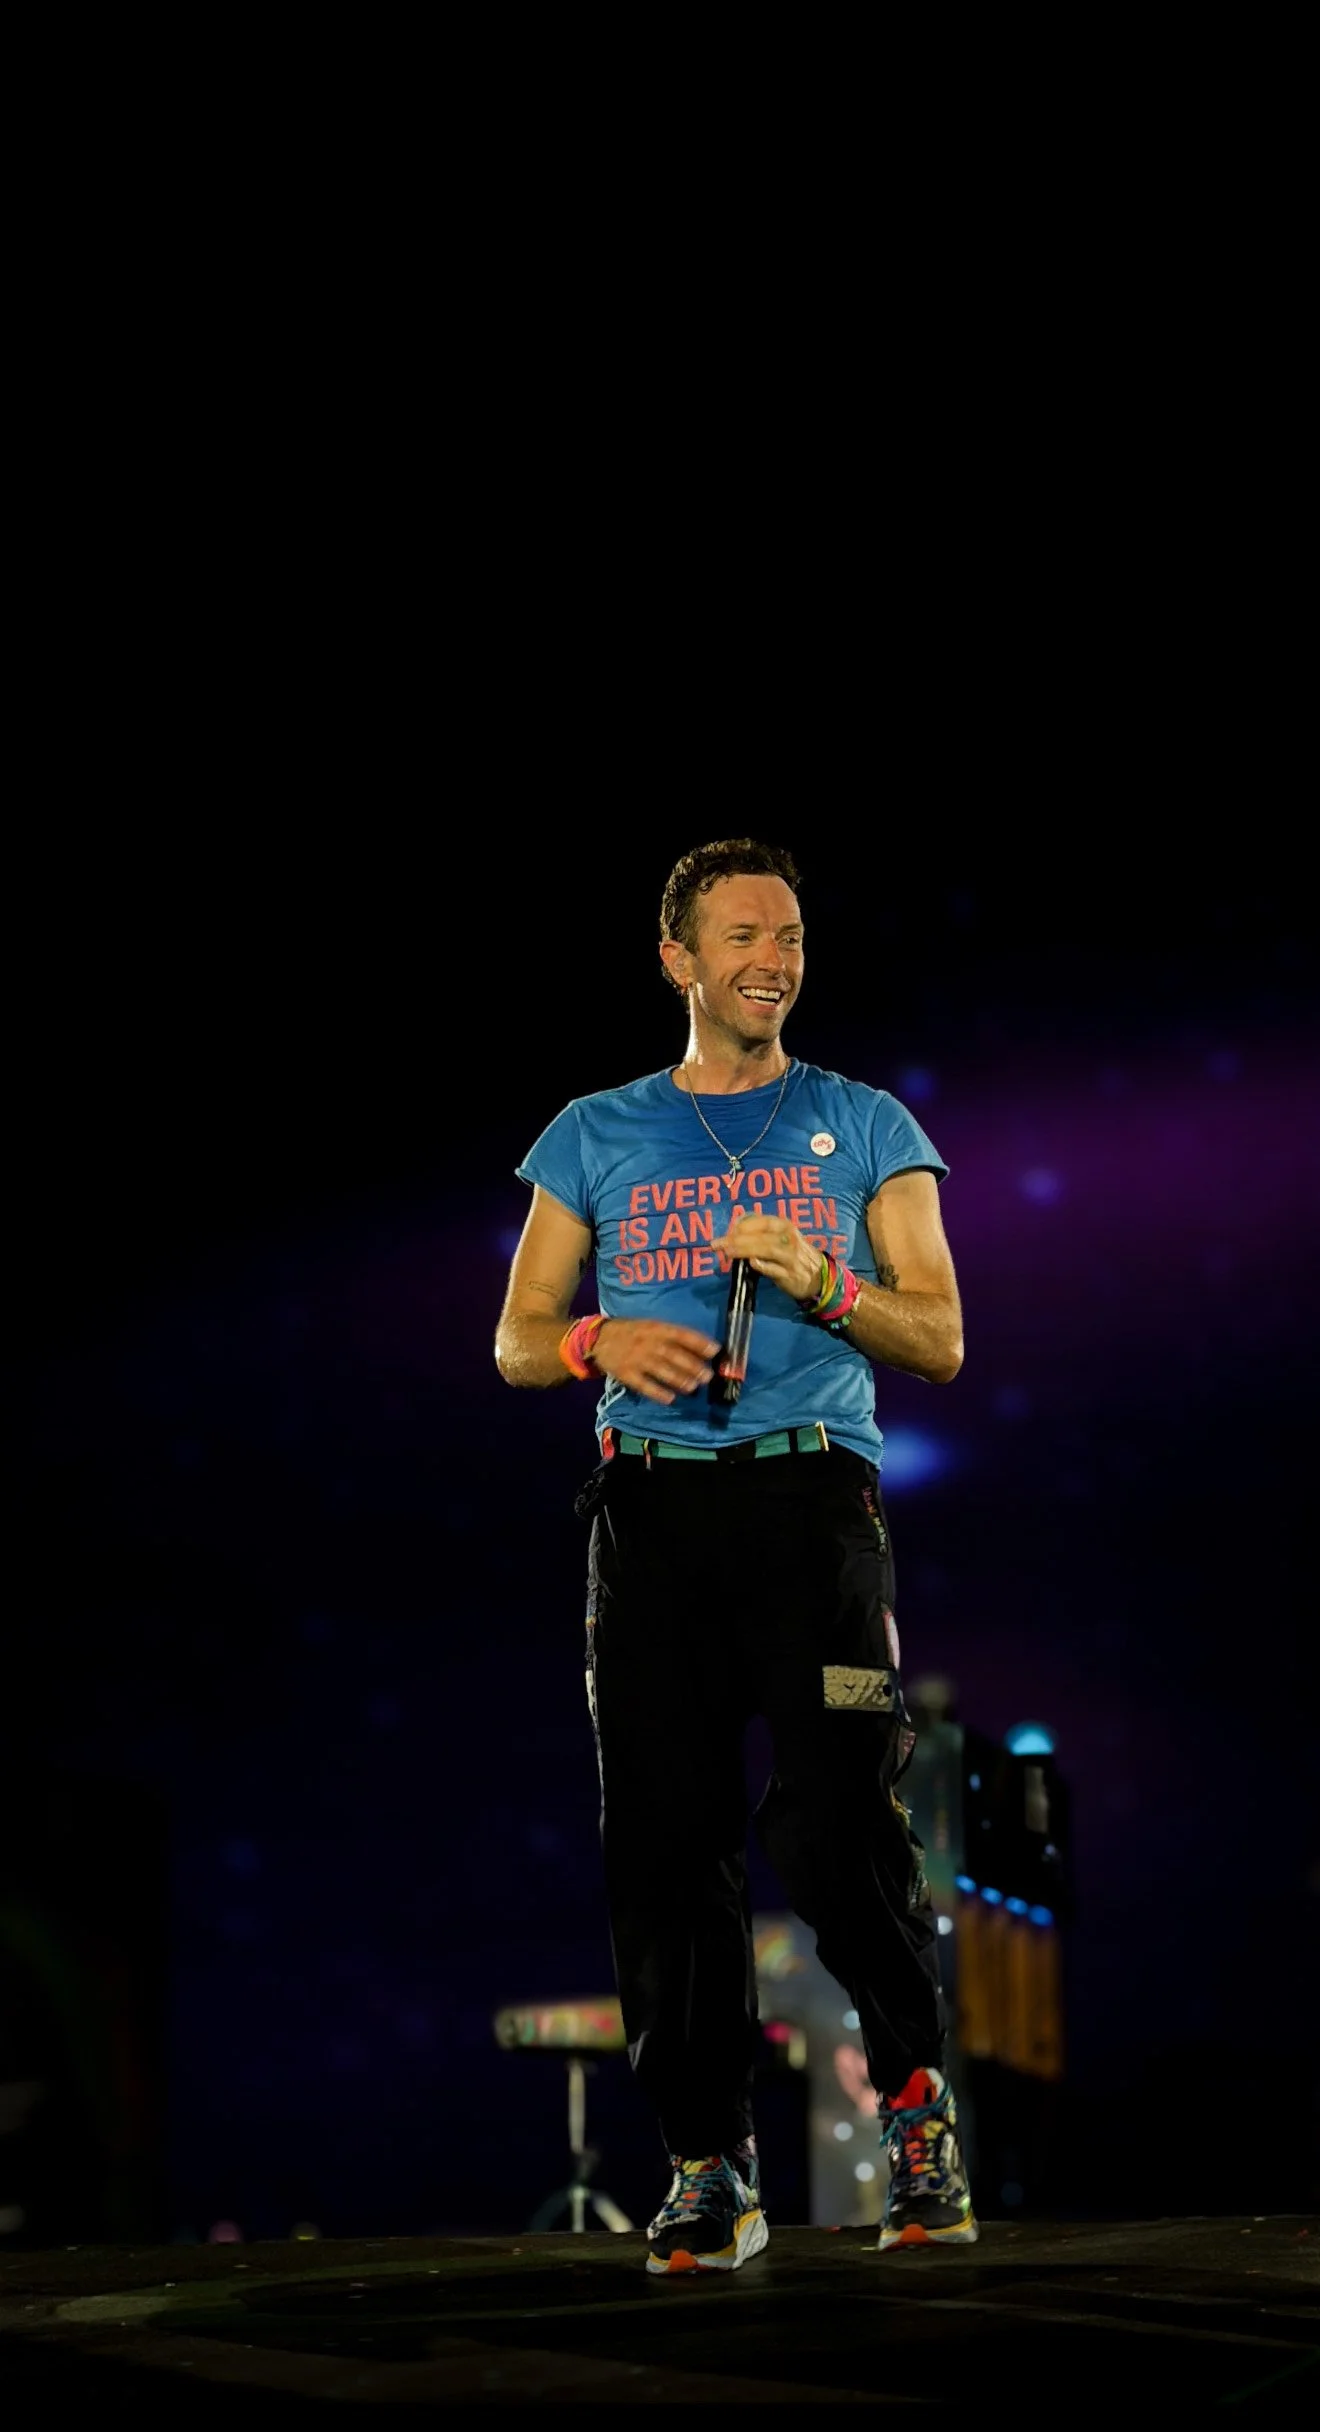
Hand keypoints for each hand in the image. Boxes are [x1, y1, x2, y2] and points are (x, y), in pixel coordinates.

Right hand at [595, 1318, 721, 1404]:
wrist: (597, 1339)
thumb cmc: (631, 1332)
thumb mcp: (650, 1326)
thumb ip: (671, 1336)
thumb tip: (700, 1349)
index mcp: (655, 1328)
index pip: (680, 1334)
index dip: (698, 1342)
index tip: (715, 1351)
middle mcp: (647, 1342)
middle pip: (672, 1354)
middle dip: (692, 1365)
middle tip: (707, 1376)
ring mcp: (635, 1359)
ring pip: (660, 1370)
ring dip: (679, 1379)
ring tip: (693, 1387)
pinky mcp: (625, 1374)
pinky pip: (643, 1385)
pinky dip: (657, 1392)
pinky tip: (670, 1399)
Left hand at [719, 1214, 820, 1303]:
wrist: (817, 1276)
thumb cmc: (792, 1254)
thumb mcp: (780, 1238)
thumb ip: (760, 1235)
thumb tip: (732, 1235)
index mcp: (784, 1226)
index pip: (761, 1222)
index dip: (742, 1226)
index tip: (727, 1233)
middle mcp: (788, 1239)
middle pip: (761, 1236)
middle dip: (737, 1239)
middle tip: (717, 1244)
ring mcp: (790, 1257)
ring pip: (767, 1250)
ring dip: (746, 1250)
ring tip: (728, 1253)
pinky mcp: (790, 1275)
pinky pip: (775, 1270)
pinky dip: (764, 1266)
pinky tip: (752, 1263)